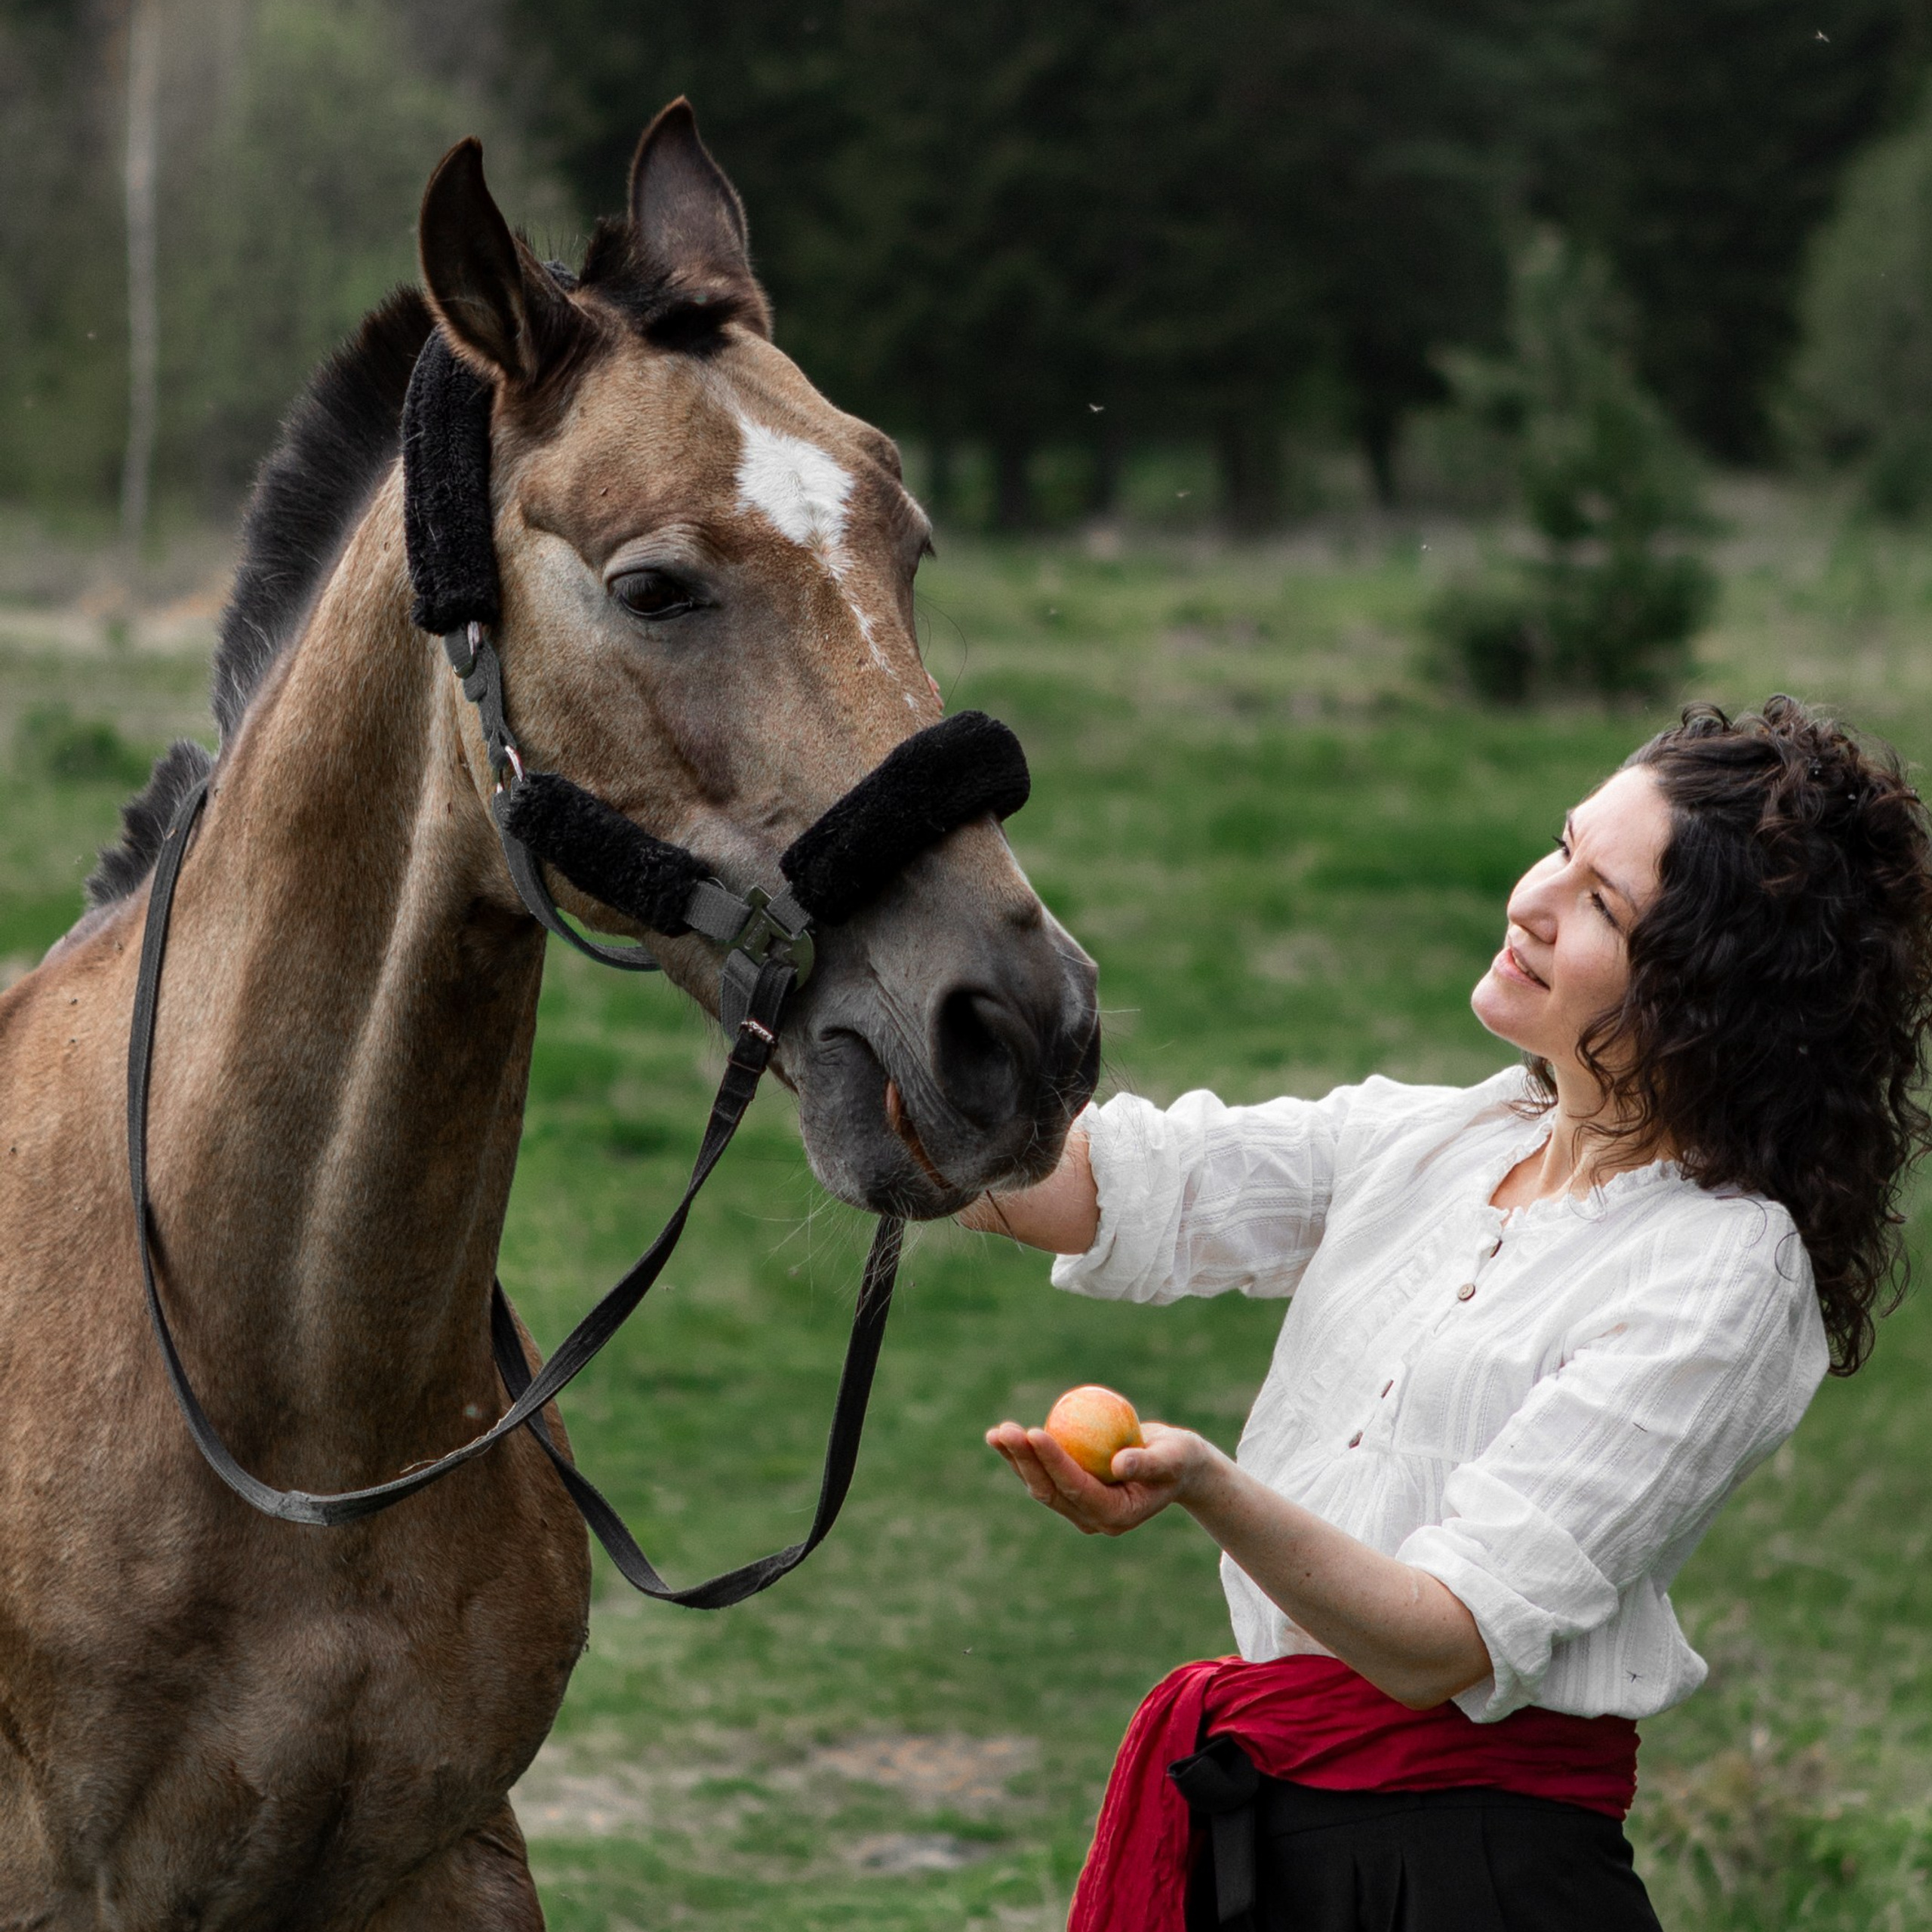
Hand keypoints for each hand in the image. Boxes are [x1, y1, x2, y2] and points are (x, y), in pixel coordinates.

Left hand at [983, 1418, 1209, 1535]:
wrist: (1174, 1467)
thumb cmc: (1178, 1459)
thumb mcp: (1173, 1458)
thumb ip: (1148, 1463)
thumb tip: (1118, 1464)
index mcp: (1116, 1515)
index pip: (1077, 1488)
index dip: (1054, 1461)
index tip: (1035, 1431)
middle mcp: (1092, 1518)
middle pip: (1050, 1491)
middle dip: (1025, 1461)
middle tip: (1007, 1429)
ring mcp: (1079, 1508)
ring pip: (1039, 1486)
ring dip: (1016, 1459)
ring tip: (997, 1432)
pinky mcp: (1071, 1493)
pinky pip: (1041, 1475)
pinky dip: (1021, 1456)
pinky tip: (1002, 1437)